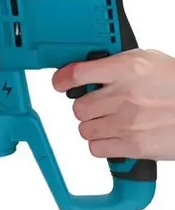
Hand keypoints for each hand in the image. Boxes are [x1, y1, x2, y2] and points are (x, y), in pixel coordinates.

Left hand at [52, 49, 174, 160]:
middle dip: (87, 107)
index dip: (62, 79)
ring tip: (114, 122)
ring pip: (85, 129)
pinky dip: (103, 145)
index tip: (60, 83)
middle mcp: (124, 95)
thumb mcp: (149, 61)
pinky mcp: (134, 145)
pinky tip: (118, 137)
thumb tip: (86, 68)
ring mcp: (128, 122)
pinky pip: (96, 148)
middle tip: (102, 106)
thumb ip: (115, 64)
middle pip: (78, 107)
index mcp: (128, 69)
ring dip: (94, 127)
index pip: (78, 73)